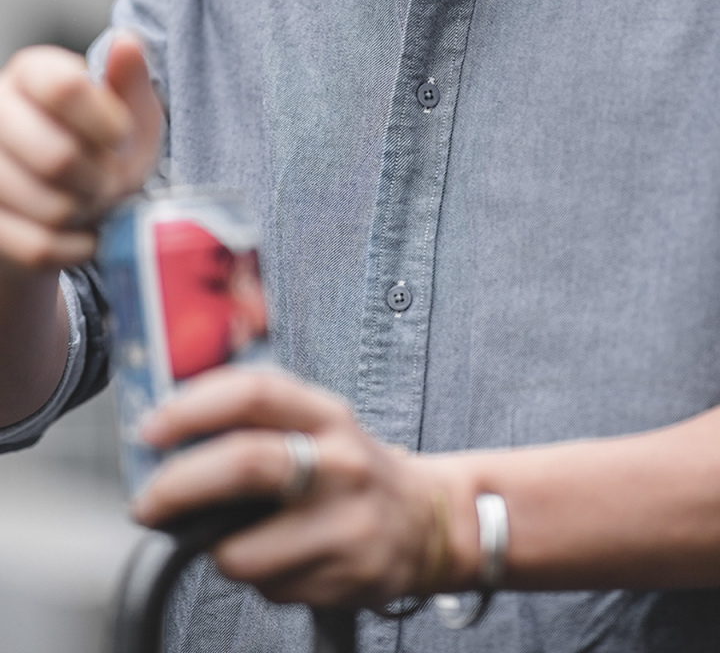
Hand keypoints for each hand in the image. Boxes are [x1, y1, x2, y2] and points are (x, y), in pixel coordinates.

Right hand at [0, 33, 162, 268]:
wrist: (70, 209)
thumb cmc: (102, 151)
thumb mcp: (130, 114)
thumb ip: (130, 82)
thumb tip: (127, 42)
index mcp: (32, 73)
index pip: (66, 89)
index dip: (108, 124)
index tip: (121, 138)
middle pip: (58, 158)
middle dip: (100, 180)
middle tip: (109, 181)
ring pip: (49, 207)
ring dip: (88, 214)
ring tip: (92, 203)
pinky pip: (37, 247)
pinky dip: (74, 248)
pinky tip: (82, 234)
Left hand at [132, 367, 479, 607]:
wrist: (427, 523)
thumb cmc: (353, 470)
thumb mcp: (317, 424)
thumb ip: (255, 421)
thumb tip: (168, 440)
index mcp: (328, 416)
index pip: (254, 394)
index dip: (192, 408)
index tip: (152, 430)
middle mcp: (340, 464)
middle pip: (244, 464)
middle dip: (177, 486)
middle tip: (148, 501)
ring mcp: (346, 524)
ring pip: (240, 549)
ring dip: (217, 549)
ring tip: (241, 536)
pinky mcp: (346, 578)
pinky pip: (266, 588)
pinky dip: (257, 576)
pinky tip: (284, 558)